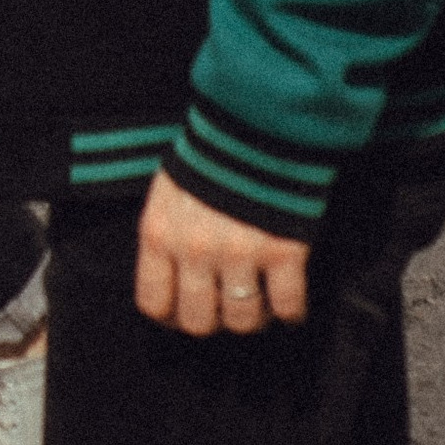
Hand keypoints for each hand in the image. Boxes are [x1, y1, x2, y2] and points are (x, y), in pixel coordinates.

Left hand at [133, 168, 308, 335]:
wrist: (255, 122)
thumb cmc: (207, 156)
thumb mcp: (166, 193)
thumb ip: (164, 238)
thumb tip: (169, 281)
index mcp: (158, 234)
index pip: (154, 304)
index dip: (172, 316)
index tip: (186, 311)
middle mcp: (194, 250)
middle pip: (199, 322)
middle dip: (214, 319)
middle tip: (225, 304)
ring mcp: (240, 253)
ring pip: (243, 321)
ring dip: (253, 316)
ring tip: (258, 299)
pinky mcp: (283, 252)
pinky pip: (288, 307)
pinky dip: (290, 311)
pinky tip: (287, 298)